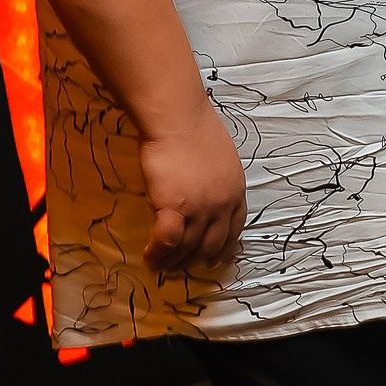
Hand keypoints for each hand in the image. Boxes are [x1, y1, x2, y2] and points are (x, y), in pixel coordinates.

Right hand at [138, 101, 246, 272]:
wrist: (178, 118)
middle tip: (181, 267)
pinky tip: (149, 257)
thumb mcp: (221, 158)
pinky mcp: (174, 208)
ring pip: (188, 248)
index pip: (235, 229)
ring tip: (160, 266)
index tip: (214, 259)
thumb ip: (216, 181)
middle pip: (212, 245)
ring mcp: (200, 209)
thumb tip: (203, 192)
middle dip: (196, 261)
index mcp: (236, 191)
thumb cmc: (194, 128)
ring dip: (173, 262)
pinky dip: (158, 253)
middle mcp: (222, 205)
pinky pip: (167, 242)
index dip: (224, 248)